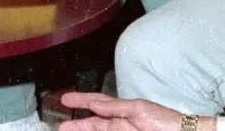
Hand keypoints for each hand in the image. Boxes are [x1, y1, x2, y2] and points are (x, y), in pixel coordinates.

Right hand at [59, 93, 204, 130]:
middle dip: (76, 123)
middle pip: (93, 123)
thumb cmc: (164, 121)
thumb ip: (116, 106)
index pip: (97, 103)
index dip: (81, 100)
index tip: (65, 99)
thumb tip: (95, 103)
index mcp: (123, 110)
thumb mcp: (139, 109)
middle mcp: (119, 123)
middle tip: (60, 125)